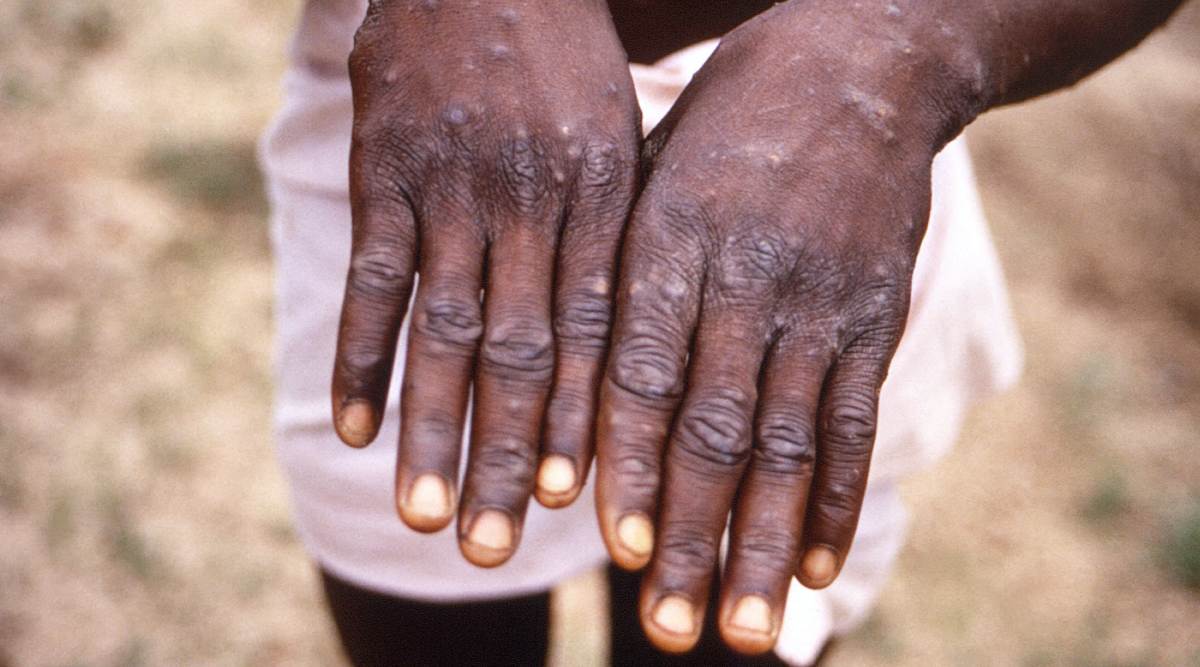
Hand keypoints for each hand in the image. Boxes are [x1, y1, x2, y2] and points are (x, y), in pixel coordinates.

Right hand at [331, 0, 638, 566]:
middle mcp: (529, 200)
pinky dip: (361, 355)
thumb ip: (617, 238)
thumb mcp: (617, 137)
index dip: (581, 420)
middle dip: (504, 454)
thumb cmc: (565, 64)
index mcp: (599, 196)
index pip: (592, 330)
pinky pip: (373, 277)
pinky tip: (354, 427)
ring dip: (429, 428)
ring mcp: (451, 186)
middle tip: (492, 546)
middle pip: (518, 351)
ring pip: (442, 328)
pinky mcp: (384, 169)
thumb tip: (621, 351)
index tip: (573, 503)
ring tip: (422, 514)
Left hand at [594, 2, 976, 653]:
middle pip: (714, 427)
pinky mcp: (874, 314)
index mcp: (671, 238)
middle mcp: (746, 278)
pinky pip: (854, 418)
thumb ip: (621, 272)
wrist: (863, 61)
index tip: (615, 549)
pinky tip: (813, 563)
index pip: (642, 371)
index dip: (629, 464)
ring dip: (760, 543)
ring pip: (787, 442)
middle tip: (671, 630)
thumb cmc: (730, 121)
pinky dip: (835, 497)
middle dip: (691, 536)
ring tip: (741, 629)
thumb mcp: (653, 168)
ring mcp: (818, 300)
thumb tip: (573, 387)